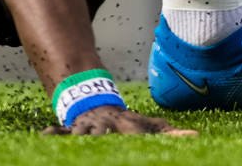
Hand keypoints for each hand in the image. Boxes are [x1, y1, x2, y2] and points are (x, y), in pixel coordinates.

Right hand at [42, 106, 194, 136]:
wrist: (94, 102)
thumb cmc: (125, 121)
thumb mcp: (146, 124)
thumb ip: (169, 132)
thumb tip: (196, 136)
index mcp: (124, 124)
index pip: (134, 130)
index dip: (138, 132)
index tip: (140, 134)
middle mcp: (105, 126)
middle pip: (105, 134)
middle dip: (104, 137)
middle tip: (107, 138)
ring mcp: (87, 129)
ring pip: (81, 133)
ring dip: (79, 136)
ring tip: (80, 140)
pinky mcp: (71, 131)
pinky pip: (58, 132)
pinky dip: (53, 133)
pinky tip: (45, 135)